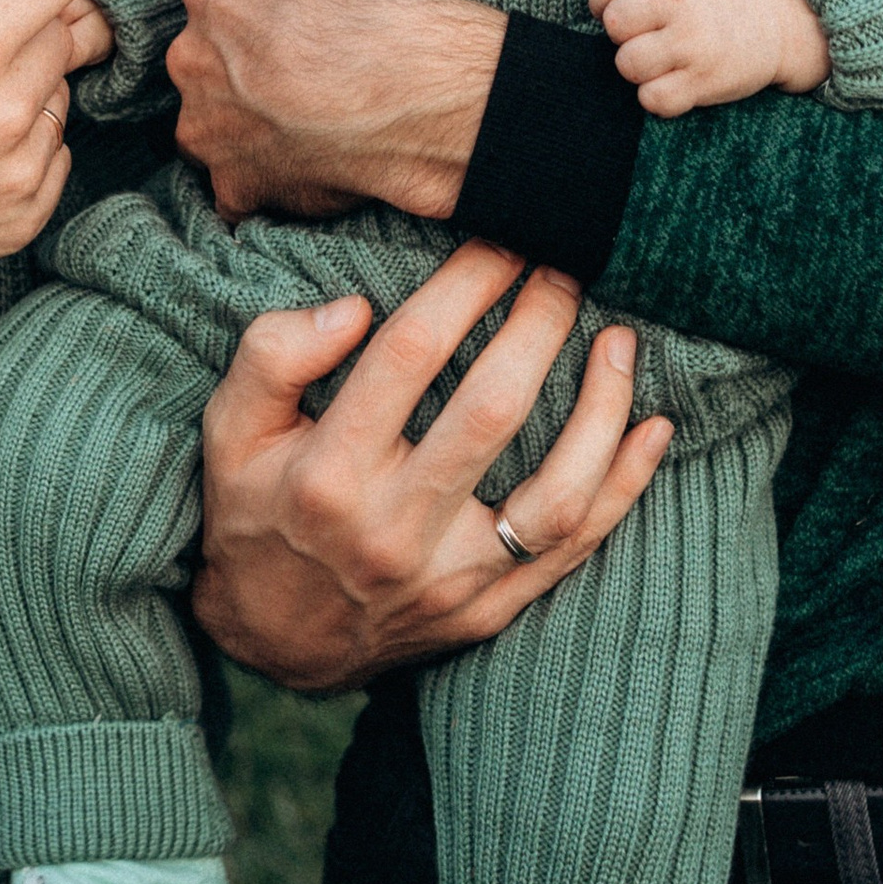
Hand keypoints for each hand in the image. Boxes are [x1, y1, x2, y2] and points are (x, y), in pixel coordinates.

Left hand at [165, 0, 505, 221]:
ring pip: (218, 122)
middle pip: (212, 57)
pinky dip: (268, 179)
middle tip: (313, 62)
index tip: (307, 6)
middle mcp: (191, 61)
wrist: (407, 82)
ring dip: (251, 120)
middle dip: (249, 60)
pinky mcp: (241, 186)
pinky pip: (242, 187)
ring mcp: (212, 130)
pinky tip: (308, 162)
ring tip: (313, 115)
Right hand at [188, 241, 673, 690]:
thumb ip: (272, 356)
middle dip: (540, 323)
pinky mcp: (488, 610)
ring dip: (602, 409)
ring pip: (556, 495)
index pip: (411, 352)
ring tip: (620, 340)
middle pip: (493, 411)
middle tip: (564, 268)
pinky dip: (624, 488)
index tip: (500, 239)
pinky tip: (653, 428)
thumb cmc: (256, 512)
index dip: (467, 283)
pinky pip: (574, 549)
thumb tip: (353, 310)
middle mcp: (394, 530)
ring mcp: (450, 580)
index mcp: (328, 473)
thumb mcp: (230, 432)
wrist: (273, 644)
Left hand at [589, 0, 828, 115]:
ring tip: (661, 59)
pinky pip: (652, 99)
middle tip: (647, 34)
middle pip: (614, 25)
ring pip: (627, 64)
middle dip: (624, 34)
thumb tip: (599, 6)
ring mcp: (693, 43)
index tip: (615, 9)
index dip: (602, 2)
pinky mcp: (704, 81)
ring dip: (638, 66)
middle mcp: (680, 1)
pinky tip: (673, 83)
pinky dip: (656, 97)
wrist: (791, 16)